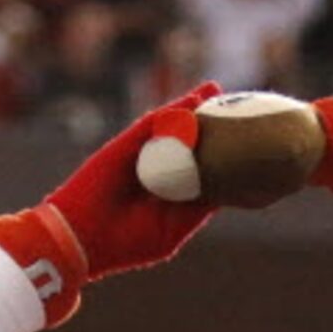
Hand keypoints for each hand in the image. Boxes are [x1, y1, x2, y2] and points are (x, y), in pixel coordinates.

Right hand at [39, 84, 220, 279]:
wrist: (84, 239)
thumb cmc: (128, 242)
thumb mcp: (174, 226)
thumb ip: (199, 205)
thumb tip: (232, 186)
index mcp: (171, 193)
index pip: (201, 167)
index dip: (222, 151)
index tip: (247, 140)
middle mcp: (158, 170)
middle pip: (189, 141)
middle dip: (210, 122)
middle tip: (237, 104)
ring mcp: (141, 156)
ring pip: (172, 127)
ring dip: (193, 106)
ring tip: (215, 89)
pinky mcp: (125, 145)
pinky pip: (153, 124)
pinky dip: (173, 111)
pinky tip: (194, 99)